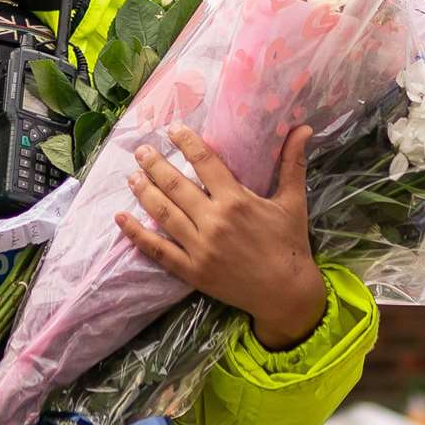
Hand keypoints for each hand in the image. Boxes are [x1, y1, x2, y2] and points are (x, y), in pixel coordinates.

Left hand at [114, 124, 325, 349]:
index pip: (205, 162)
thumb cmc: (289, 245)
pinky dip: (136, 234)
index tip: (172, 129)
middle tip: (140, 150)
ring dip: (144, 192)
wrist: (287, 295)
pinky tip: (120, 218)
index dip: (186, 142)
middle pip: (176, 186)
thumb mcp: (292, 202)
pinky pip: (157, 249)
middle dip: (155, 164)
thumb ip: (292, 164)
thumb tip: (304, 129)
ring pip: (163, 213)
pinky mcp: (191, 270)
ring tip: (131, 175)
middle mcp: (214, 221)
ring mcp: (200, 247)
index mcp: (237, 200)